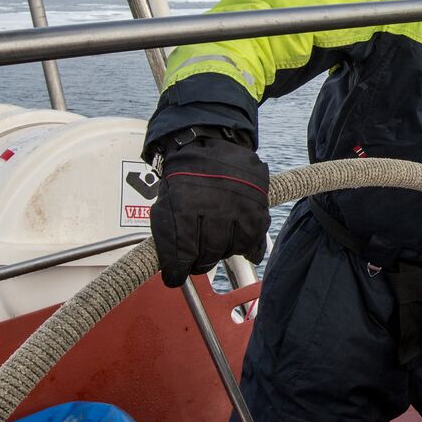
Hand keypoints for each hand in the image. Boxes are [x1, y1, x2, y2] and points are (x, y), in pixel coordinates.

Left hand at [151, 129, 269, 286]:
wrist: (207, 144)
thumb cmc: (183, 179)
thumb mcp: (164, 205)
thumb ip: (167, 240)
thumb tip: (175, 272)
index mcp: (184, 206)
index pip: (182, 255)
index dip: (177, 272)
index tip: (175, 277)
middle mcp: (214, 206)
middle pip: (207, 254)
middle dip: (198, 263)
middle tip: (196, 261)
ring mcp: (238, 205)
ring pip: (230, 249)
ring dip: (221, 253)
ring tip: (214, 245)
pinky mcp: (257, 205)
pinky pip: (254, 239)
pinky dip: (247, 248)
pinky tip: (239, 247)